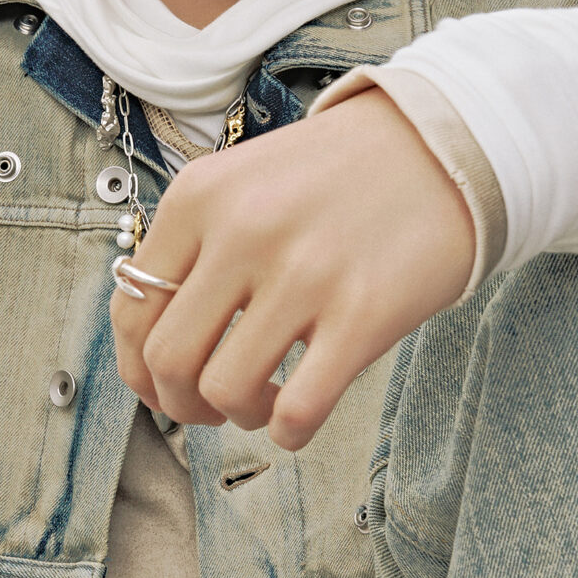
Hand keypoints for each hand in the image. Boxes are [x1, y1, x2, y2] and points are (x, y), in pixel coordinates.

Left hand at [110, 87, 475, 450]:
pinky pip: (299, 409)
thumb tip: (154, 352)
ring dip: (238, 416)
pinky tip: (299, 416)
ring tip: (264, 401)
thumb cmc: (336, 178)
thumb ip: (194, 251)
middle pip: (168, 360)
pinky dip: (288, 431)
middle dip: (180, 404)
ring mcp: (305, 272)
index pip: (132, 310)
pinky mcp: (365, 313)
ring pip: (224, 390)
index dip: (139, 369)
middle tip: (211, 405)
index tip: (165, 385)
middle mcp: (243, 230)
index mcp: (200, 197)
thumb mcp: (244, 184)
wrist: (445, 146)